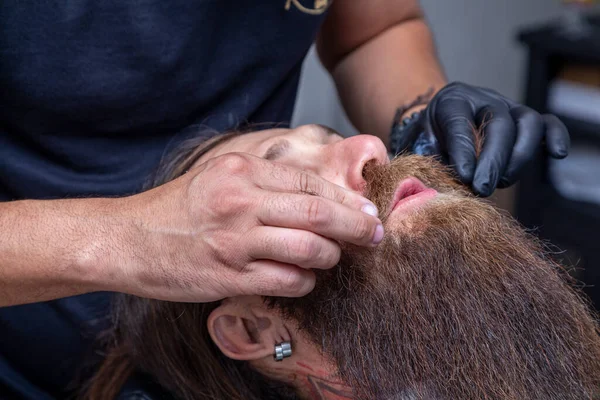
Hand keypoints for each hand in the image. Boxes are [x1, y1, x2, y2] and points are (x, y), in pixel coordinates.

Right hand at [110, 153, 381, 301]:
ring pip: (308, 248)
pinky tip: (303, 278)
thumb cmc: (177, 210)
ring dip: (330, 256)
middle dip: (356, 226)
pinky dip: (305, 281)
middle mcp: (240, 202)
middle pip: (318, 213)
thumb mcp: (219, 177)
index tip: (367, 210)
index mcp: (241, 172)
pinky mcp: (228, 276)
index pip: (310, 183)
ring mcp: (234, 241)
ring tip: (332, 257)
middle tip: (375, 234)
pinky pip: (286, 280)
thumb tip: (318, 194)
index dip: (346, 199)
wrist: (128, 239)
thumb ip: (264, 180)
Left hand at [397, 82, 569, 196]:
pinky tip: (557, 154)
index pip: (460, 124)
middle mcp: (483, 100)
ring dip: (519, 157)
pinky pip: (547, 123)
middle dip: (493, 161)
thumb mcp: (419, 148)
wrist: (436, 124)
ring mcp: (508, 107)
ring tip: (503, 183)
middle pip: (499, 125)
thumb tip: (440, 192)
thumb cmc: (428, 140)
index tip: (466, 177)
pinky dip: (556, 136)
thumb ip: (429, 163)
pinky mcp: (523, 120)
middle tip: (483, 188)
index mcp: (451, 102)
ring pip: (527, 123)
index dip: (464, 152)